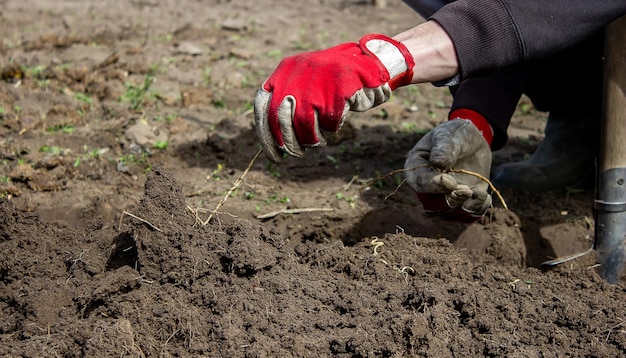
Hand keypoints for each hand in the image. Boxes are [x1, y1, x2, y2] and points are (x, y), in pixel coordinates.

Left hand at [255, 34, 413, 161]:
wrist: (366, 62)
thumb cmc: (331, 82)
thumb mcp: (304, 86)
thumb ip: (286, 106)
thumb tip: (273, 140)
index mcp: (284, 72)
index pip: (262, 106)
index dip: (266, 134)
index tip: (274, 154)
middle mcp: (296, 75)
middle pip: (280, 119)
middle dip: (288, 143)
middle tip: (297, 154)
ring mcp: (316, 82)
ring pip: (304, 124)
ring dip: (311, 138)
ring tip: (319, 140)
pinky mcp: (336, 91)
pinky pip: (328, 122)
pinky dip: (331, 128)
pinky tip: (334, 124)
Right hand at [404, 119, 492, 221]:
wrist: (472, 141)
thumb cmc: (454, 134)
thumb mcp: (448, 135)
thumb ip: (444, 147)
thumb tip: (438, 162)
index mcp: (417, 168)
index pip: (419, 183)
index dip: (432, 186)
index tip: (449, 181)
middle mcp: (429, 187)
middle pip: (433, 204)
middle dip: (450, 200)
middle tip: (466, 189)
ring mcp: (446, 196)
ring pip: (450, 213)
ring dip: (464, 207)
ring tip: (478, 192)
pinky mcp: (463, 201)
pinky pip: (467, 214)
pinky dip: (477, 209)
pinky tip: (484, 196)